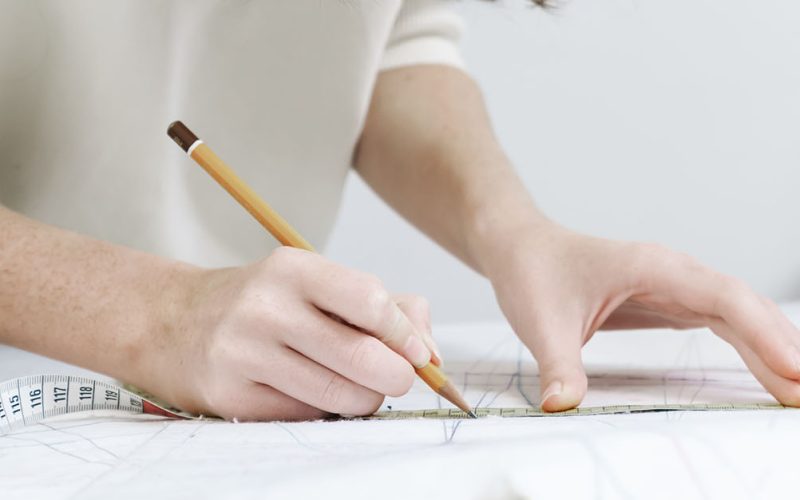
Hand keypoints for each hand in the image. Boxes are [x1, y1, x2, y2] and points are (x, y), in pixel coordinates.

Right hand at [137, 247, 438, 420]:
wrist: (176, 322)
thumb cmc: (265, 303)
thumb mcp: (316, 284)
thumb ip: (383, 305)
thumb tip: (429, 348)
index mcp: (293, 269)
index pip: (369, 300)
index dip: (405, 334)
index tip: (420, 353)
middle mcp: (265, 308)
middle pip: (361, 357)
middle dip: (397, 376)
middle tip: (399, 377)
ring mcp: (244, 354)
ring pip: (340, 395)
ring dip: (366, 398)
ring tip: (358, 385)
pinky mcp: (233, 397)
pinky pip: (308, 416)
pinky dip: (327, 411)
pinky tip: (315, 392)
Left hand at [487, 223, 799, 411]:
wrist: (520, 249)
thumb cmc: (532, 274)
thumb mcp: (541, 322)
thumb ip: (557, 364)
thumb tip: (561, 406)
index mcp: (653, 267)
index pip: (724, 298)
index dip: (763, 334)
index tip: (793, 371)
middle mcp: (673, 272)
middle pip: (743, 305)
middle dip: (780, 347)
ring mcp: (673, 284)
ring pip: (738, 313)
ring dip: (771, 348)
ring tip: (796, 391)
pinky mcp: (667, 300)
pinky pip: (720, 321)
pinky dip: (747, 345)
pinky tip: (767, 369)